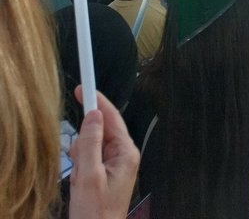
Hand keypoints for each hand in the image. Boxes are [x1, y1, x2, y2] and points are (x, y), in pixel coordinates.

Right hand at [69, 88, 139, 218]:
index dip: (96, 101)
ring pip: (92, 146)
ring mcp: (115, 165)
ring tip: (81, 180)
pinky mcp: (106, 174)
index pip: (111, 117)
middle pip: (100, 131)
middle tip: (79, 162)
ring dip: (81, 159)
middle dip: (84, 143)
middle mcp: (124, 155)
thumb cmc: (96, 213)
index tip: (83, 87)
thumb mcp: (89, 176)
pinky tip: (80, 183)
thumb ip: (90, 143)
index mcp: (125, 152)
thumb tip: (93, 114)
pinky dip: (81, 167)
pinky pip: (90, 160)